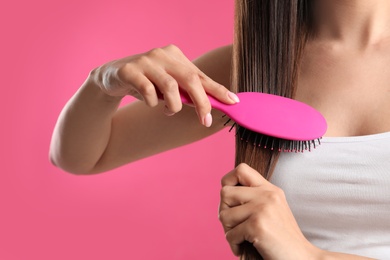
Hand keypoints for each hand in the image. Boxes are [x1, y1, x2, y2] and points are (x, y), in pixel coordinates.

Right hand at [88, 44, 238, 126]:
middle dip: (201, 102)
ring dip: (174, 105)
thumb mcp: (169, 85)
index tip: (233, 103)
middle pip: (190, 79)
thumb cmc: (147, 83)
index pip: (200, 75)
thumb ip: (188, 92)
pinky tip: (149, 103)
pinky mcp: (129, 71)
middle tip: (205, 120)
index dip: (217, 90)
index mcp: (175, 55)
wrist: (112, 77)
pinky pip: (147, 91)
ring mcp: (145, 61)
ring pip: (170, 86)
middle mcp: (162, 54)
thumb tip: (212, 106)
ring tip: (170, 110)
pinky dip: (151, 102)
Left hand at [218, 163, 320, 258]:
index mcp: (270, 189)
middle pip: (225, 192)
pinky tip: (243, 248)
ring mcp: (262, 209)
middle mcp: (267, 194)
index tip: (231, 200)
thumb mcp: (271, 209)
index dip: (228, 182)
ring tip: (240, 238)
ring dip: (228, 230)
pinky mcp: (258, 225)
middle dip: (224, 212)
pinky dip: (233, 244)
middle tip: (234, 226)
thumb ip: (253, 198)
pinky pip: (230, 234)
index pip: (241, 169)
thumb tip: (224, 192)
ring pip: (224, 214)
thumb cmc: (282, 238)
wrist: (302, 258)